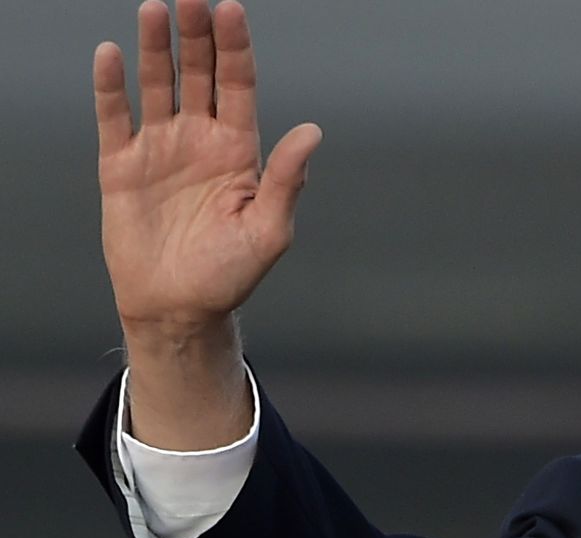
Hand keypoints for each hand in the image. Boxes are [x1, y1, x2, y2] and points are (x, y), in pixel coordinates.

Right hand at [94, 0, 321, 339]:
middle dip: (196, 35)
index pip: (238, 85)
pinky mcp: (121, 166)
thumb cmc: (230, 274)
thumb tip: (312, 132)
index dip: (235, 48)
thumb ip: (286, 180)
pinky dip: (111, 86)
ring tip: (153, 10)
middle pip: (198, 74)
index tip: (231, 10)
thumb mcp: (268, 230)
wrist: (178, 308)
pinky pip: (115, 117)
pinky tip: (110, 53)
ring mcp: (160, 149)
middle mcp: (200, 140)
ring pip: (157, 85)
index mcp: (239, 150)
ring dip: (155, 48)